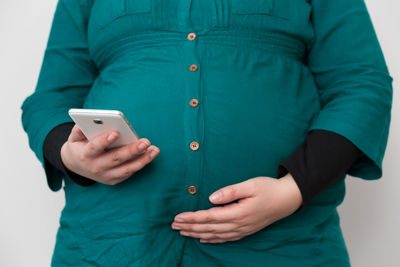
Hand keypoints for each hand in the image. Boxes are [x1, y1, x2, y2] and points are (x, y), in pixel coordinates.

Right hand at [60, 124, 159, 184]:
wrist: (76, 166)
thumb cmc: (79, 147)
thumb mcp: (74, 138)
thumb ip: (78, 130)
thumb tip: (85, 123)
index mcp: (85, 155)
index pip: (94, 148)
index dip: (104, 140)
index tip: (115, 132)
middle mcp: (96, 168)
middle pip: (115, 159)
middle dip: (132, 150)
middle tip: (145, 142)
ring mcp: (105, 176)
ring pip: (127, 169)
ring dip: (142, 160)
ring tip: (154, 149)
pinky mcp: (113, 180)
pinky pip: (129, 172)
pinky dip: (140, 164)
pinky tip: (150, 154)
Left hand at [171, 174, 302, 242]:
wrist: (287, 199)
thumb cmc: (268, 188)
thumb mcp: (250, 185)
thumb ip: (230, 192)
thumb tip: (211, 198)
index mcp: (238, 213)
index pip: (209, 217)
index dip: (192, 218)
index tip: (178, 217)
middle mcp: (239, 225)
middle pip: (209, 228)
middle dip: (190, 227)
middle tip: (173, 226)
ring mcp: (242, 230)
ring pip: (215, 235)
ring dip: (197, 234)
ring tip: (183, 232)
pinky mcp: (245, 231)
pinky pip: (225, 238)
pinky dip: (212, 240)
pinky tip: (203, 239)